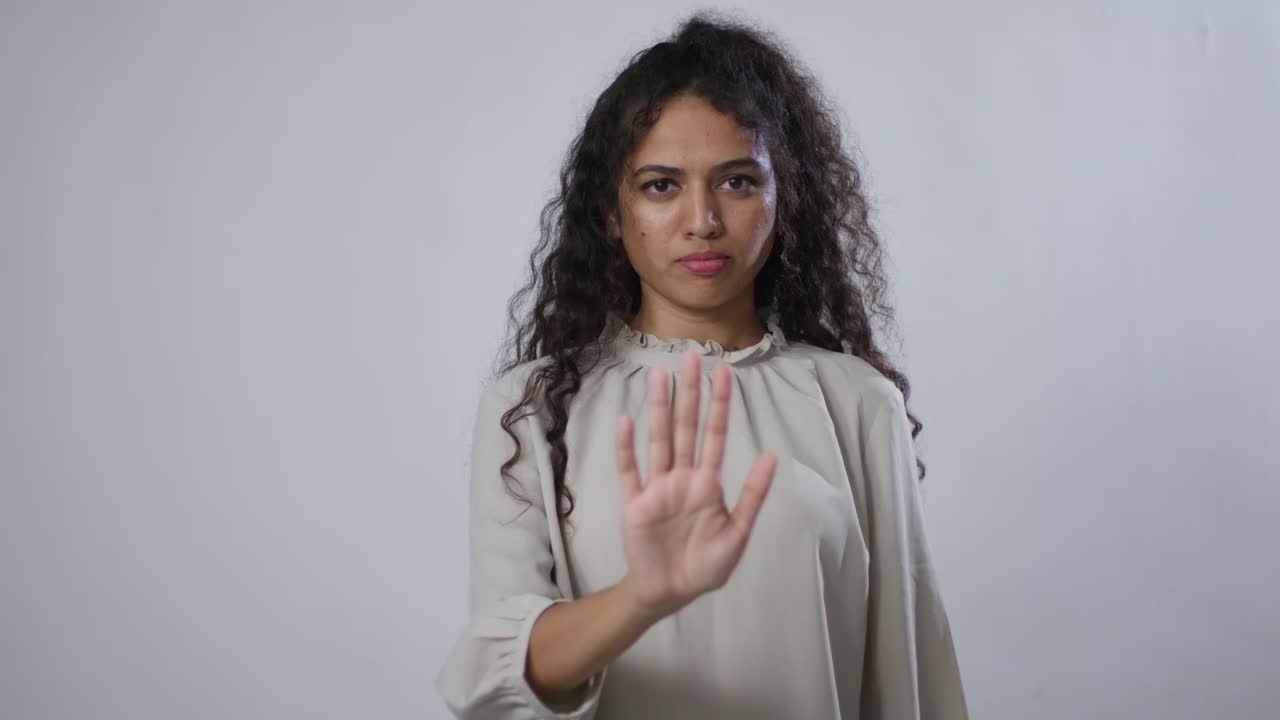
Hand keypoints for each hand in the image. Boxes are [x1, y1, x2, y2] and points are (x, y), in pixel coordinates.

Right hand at [614, 348, 777, 621]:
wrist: (669, 594)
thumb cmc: (705, 567)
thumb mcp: (737, 535)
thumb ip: (752, 496)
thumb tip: (772, 455)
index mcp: (708, 483)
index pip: (715, 435)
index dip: (719, 404)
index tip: (725, 372)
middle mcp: (682, 477)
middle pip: (686, 427)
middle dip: (690, 393)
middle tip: (691, 356)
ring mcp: (657, 488)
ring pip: (659, 440)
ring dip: (660, 409)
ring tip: (660, 377)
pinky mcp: (635, 504)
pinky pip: (630, 471)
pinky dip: (627, 448)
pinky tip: (627, 421)